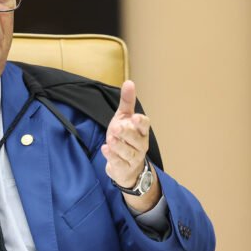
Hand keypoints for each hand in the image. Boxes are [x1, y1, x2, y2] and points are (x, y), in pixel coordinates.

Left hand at [101, 81, 159, 210]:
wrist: (125, 166)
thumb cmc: (126, 138)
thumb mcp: (124, 118)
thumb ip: (127, 102)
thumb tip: (129, 82)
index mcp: (141, 131)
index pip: (145, 125)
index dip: (141, 122)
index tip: (135, 117)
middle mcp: (140, 144)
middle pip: (136, 139)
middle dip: (126, 133)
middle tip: (116, 127)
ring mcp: (133, 158)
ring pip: (128, 152)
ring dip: (119, 146)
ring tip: (110, 139)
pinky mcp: (124, 168)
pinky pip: (119, 162)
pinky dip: (112, 156)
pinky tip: (105, 149)